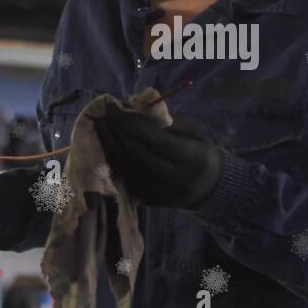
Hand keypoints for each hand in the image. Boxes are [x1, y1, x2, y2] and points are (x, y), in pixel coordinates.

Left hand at [91, 107, 222, 208]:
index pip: (159, 141)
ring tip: (101, 125)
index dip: (136, 125)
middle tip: (106, 114)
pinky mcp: (149, 199)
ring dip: (111, 144)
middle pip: (140, 155)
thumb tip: (138, 108)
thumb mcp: (193, 132)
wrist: (206, 186)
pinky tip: (106, 143)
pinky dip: (114, 159)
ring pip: (129, 167)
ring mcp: (161, 192)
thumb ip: (168, 121)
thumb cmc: (198, 151)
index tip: (120, 109)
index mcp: (193, 159)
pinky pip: (126, 177)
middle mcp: (176, 179)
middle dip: (120, 132)